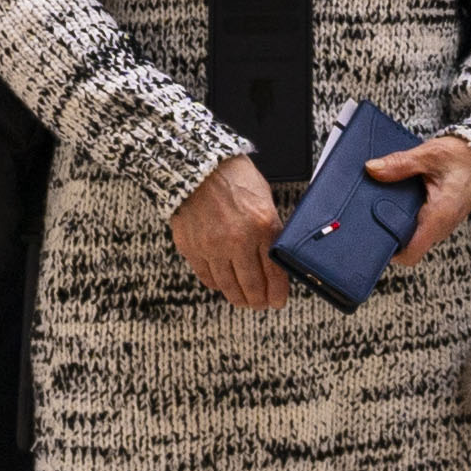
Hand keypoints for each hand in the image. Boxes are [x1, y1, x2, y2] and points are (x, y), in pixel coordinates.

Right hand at [170, 153, 291, 308]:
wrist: (197, 165)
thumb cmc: (234, 177)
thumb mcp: (264, 199)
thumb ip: (270, 229)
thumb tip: (276, 258)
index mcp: (263, 226)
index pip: (274, 273)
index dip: (277, 293)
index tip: (278, 302)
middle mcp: (238, 240)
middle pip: (251, 285)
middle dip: (258, 301)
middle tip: (261, 305)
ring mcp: (212, 246)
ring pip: (228, 286)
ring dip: (238, 297)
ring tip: (243, 301)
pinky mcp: (192, 248)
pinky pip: (207, 276)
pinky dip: (217, 284)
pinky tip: (223, 284)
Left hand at [368, 129, 470, 268]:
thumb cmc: (466, 157)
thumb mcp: (430, 155)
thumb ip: (400, 164)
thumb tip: (372, 169)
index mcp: (438, 217)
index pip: (410, 253)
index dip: (388, 250)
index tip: (370, 236)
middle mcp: (440, 226)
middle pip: (406, 245)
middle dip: (386, 233)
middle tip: (366, 215)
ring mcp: (441, 224)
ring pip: (411, 235)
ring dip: (395, 223)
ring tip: (377, 204)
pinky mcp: (440, 217)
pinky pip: (418, 224)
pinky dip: (405, 215)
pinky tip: (395, 198)